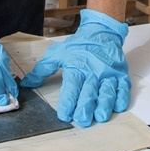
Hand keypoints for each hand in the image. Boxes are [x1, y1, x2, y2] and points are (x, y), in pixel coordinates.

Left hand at [20, 9, 130, 126]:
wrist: (101, 31)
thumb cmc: (78, 45)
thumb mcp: (57, 54)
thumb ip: (42, 70)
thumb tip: (26, 84)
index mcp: (77, 67)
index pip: (72, 86)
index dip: (68, 101)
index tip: (64, 115)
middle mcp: (93, 71)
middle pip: (89, 91)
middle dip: (86, 106)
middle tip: (83, 120)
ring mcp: (108, 73)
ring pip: (107, 91)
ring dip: (104, 104)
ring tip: (101, 117)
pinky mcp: (120, 74)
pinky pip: (123, 87)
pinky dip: (122, 97)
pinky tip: (118, 107)